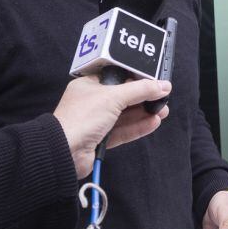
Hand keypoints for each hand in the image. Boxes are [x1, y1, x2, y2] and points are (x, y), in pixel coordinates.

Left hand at [52, 76, 170, 177]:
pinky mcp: (100, 139)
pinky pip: (123, 130)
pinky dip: (138, 126)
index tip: (154, 79)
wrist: (64, 151)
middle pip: (124, 96)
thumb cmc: (80, 118)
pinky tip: (153, 122)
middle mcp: (92, 101)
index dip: (136, 77)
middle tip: (162, 97)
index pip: (117, 76)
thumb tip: (162, 86)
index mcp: (89, 85)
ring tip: (163, 111)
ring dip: (144, 113)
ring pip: (125, 115)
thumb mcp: (113, 97)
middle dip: (144, 97)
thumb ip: (140, 90)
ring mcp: (96, 121)